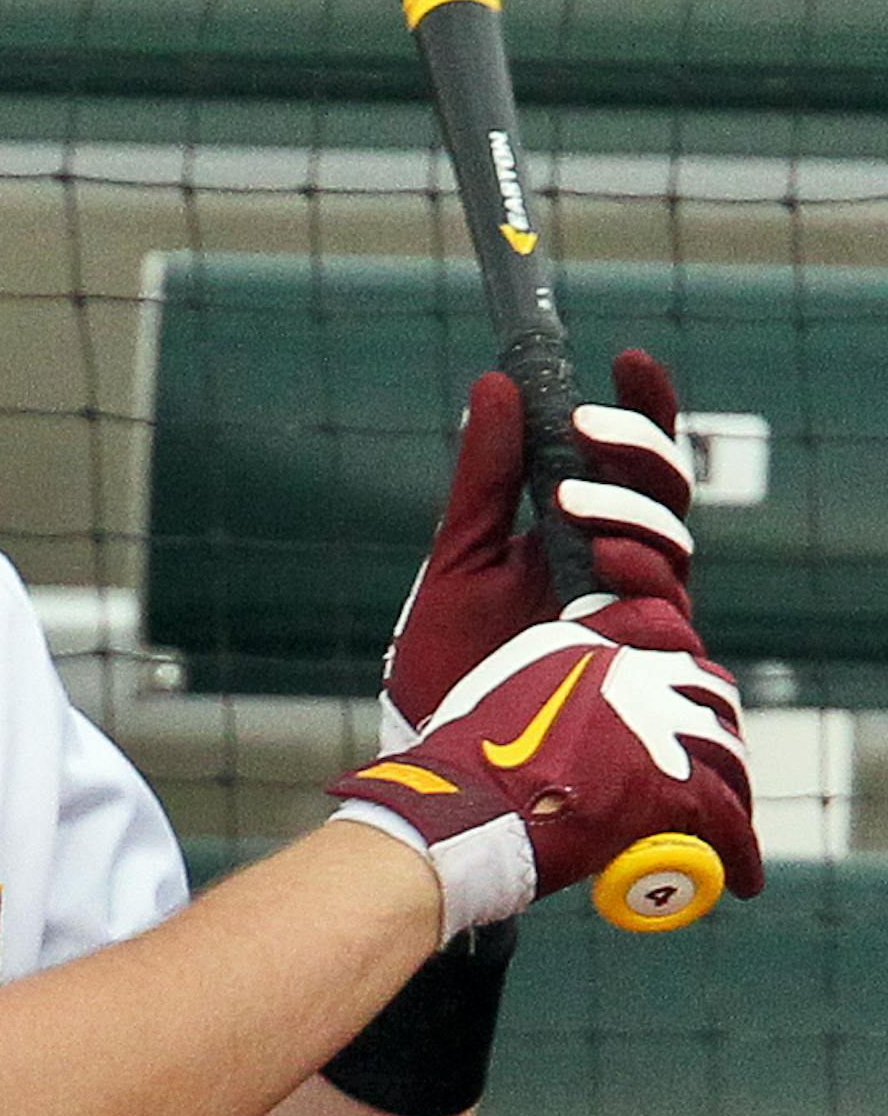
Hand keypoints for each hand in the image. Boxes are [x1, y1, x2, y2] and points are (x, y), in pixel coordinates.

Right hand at [333, 598, 762, 939]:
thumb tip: (567, 735)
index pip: (659, 629)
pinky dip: (741, 853)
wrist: (455, 809)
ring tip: (729, 825)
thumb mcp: (498, 699)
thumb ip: (545, 697)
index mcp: (575, 643)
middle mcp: (622, 670)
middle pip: (705, 690)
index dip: (680, 670)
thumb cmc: (458, 772)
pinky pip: (729, 819)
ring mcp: (650, 723)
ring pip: (726, 752)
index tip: (684, 701)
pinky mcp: (669, 783)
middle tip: (714, 768)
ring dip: (734, 790)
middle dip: (716, 728)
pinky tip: (741, 878)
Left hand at [380, 350, 695, 751]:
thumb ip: (485, 475)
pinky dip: (639, 586)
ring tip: (574, 504)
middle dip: (635, 454)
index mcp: (587, 538)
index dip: (642, 410)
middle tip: (583, 427)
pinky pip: (668, 619)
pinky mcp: (643, 676)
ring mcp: (638, 626)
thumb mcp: (460, 553)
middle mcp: (624, 577)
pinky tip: (606, 573)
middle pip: (668, 499)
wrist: (441, 757)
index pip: (632, 464)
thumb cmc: (448, 660)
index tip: (626, 357)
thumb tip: (496, 383)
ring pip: (674, 553)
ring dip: (631, 517)